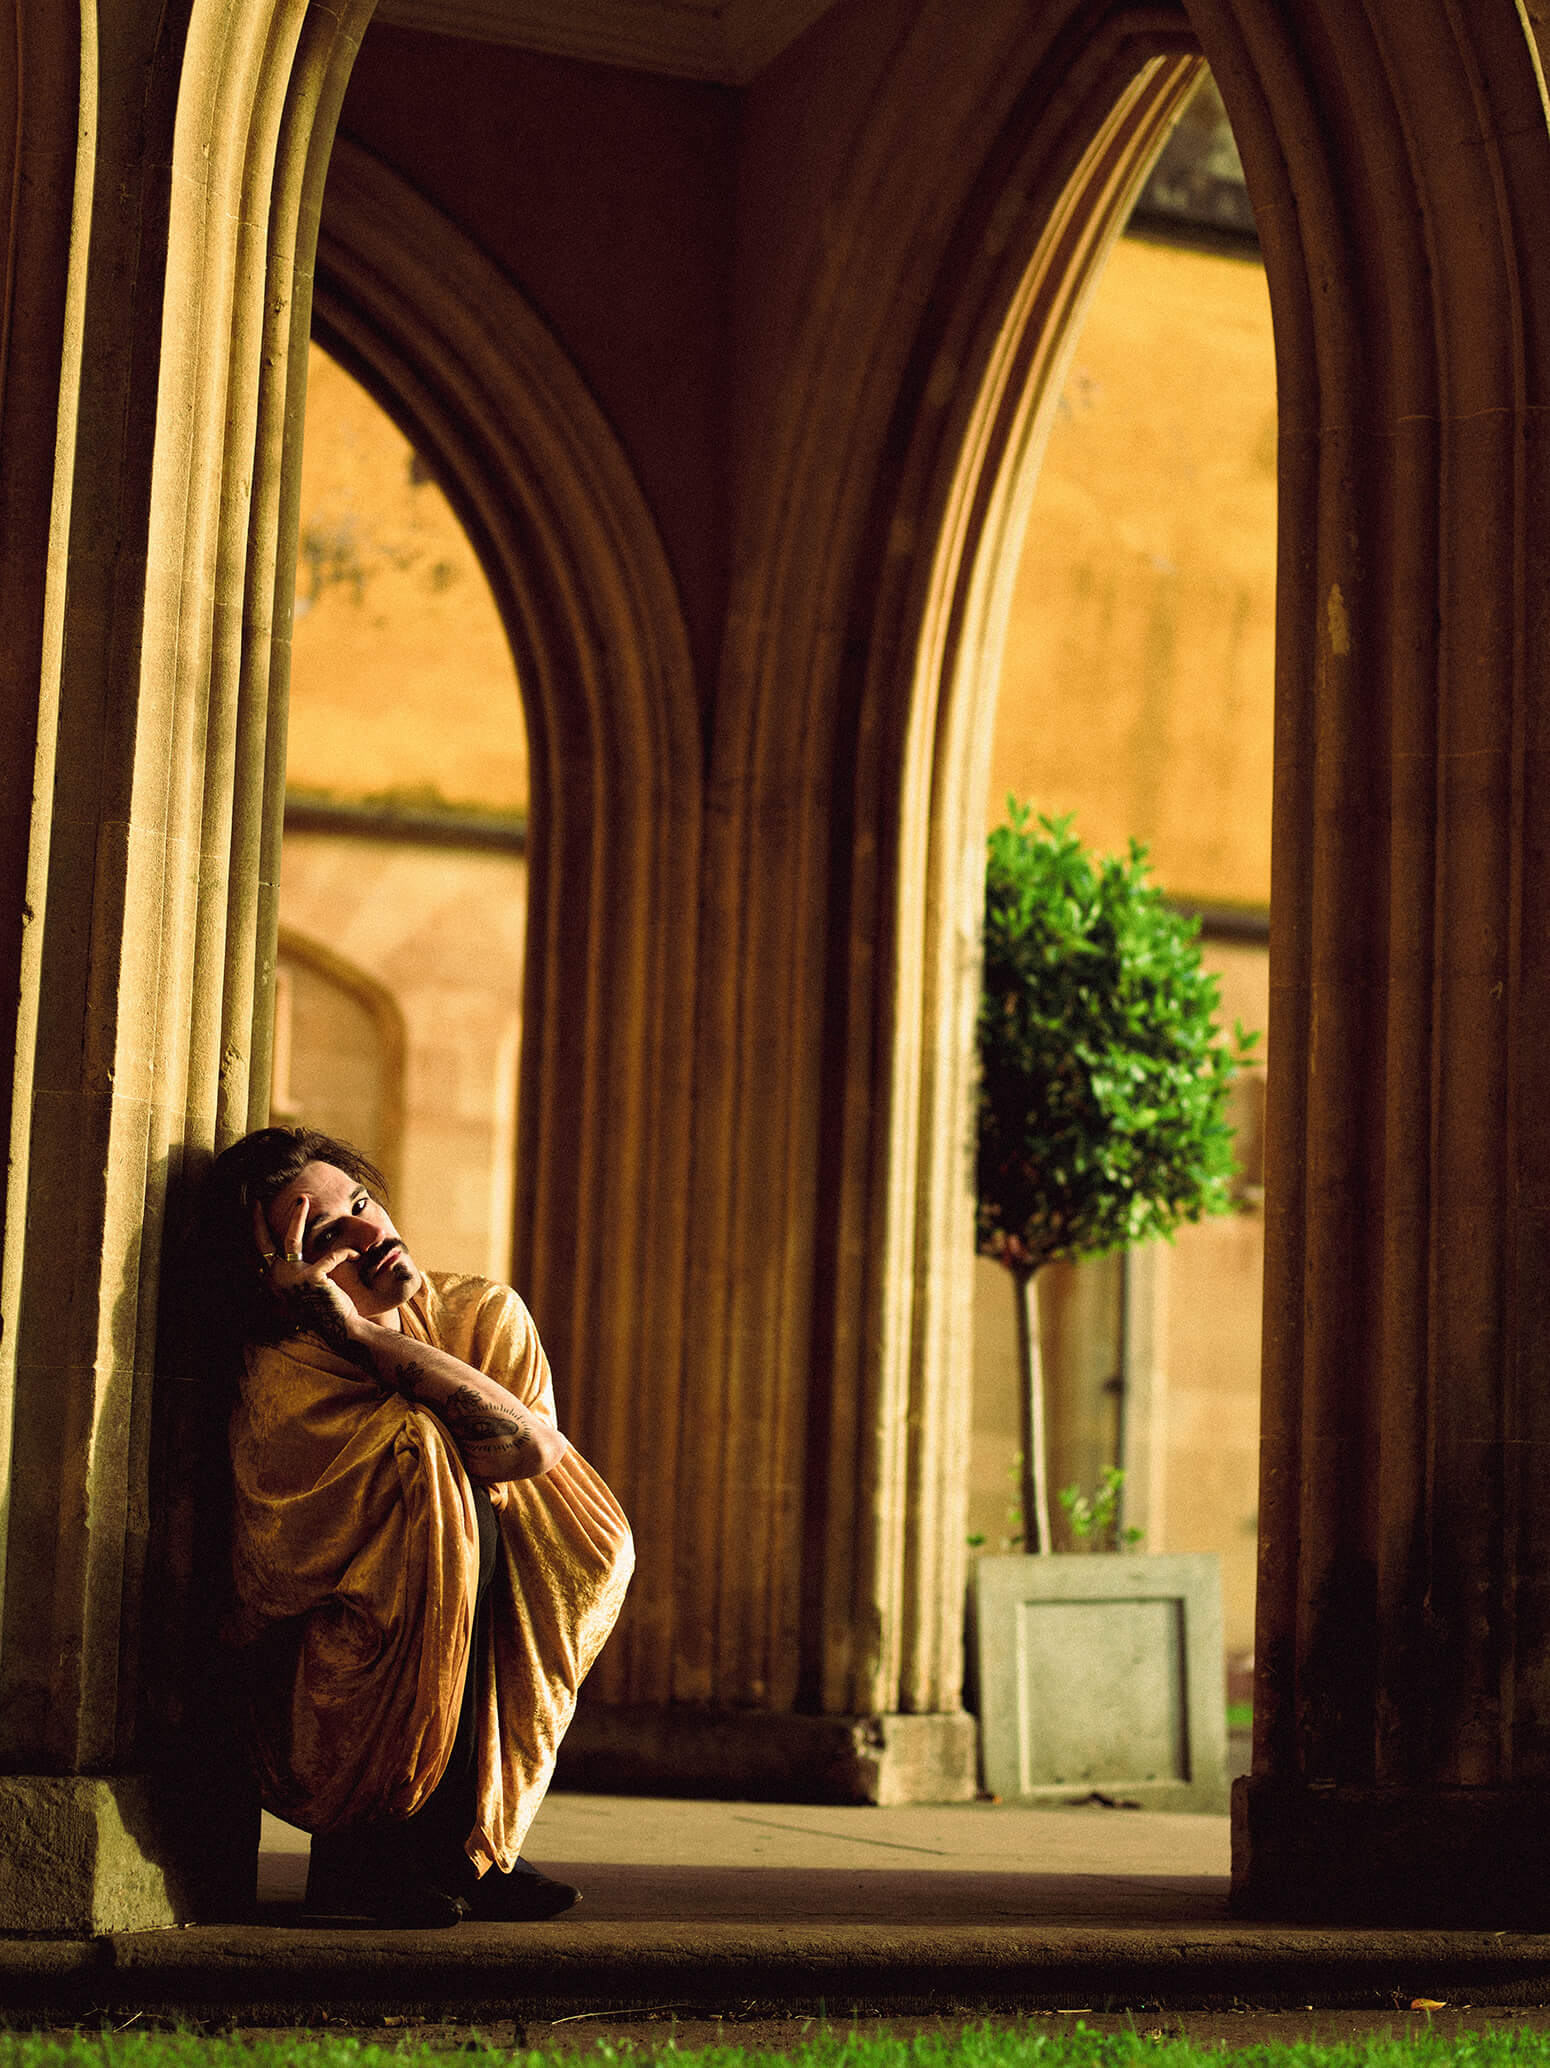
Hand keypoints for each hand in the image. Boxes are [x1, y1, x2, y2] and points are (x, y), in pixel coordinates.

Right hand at [251, 1196, 360, 1349]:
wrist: (341, 1326)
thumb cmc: (325, 1305)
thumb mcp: (305, 1286)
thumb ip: (295, 1270)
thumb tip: (289, 1254)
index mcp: (274, 1282)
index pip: (259, 1253)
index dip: (255, 1232)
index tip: (253, 1213)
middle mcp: (277, 1280)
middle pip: (263, 1244)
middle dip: (258, 1221)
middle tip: (257, 1201)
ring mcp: (292, 1279)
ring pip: (291, 1240)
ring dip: (295, 1217)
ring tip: (302, 1200)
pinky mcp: (312, 1277)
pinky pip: (331, 1254)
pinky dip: (347, 1252)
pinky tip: (357, 1254)